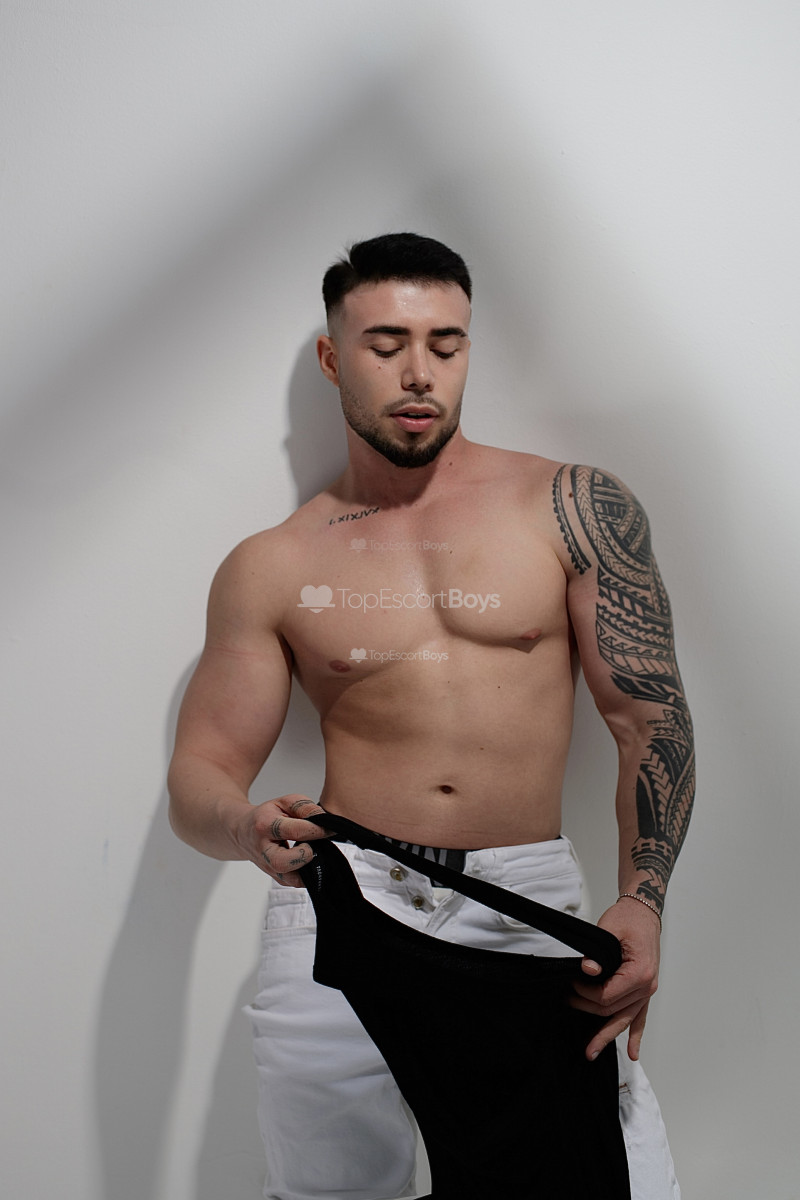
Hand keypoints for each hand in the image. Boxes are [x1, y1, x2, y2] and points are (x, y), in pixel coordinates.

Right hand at [235, 794, 330, 886]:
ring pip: (289, 879)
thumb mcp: (285, 802)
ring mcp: (268, 867)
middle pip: (282, 862)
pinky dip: (306, 875)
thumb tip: (324, 820)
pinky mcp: (275, 877)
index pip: (295, 830)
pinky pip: (293, 883)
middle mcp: (264, 850)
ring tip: (312, 854)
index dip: (317, 830)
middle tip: (314, 846)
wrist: (244, 833)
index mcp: (265, 825)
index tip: (331, 828)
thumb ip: (305, 808)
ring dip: (307, 868)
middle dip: (304, 855)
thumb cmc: (267, 816)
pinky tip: (309, 861)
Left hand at [570, 897, 660, 1061]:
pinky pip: (641, 1018)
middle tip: (568, 1001)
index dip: (585, 993)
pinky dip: (637, 1036)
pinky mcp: (644, 990)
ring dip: (607, 1036)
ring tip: (591, 1051)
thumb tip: (587, 970)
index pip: (607, 996)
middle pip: (613, 1010)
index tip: (572, 984)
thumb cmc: (629, 919)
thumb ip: (598, 954)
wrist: (643, 913)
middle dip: (588, 1009)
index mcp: (640, 973)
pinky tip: (633, 1052)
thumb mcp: (609, 931)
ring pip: (625, 1020)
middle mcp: (646, 986)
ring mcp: (647, 991)